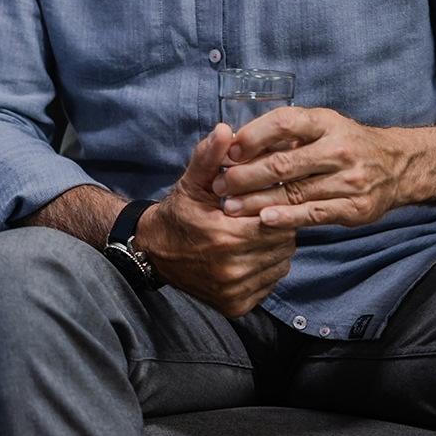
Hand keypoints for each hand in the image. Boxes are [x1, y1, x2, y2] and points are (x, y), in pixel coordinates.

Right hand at [137, 123, 295, 317]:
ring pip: (280, 263)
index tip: (257, 204)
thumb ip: (210, 157)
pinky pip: (270, 283)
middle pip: (282, 242)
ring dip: (272, 249)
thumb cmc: (177, 214)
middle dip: (274, 227)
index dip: (271, 208)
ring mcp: (235, 289)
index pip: (275, 219)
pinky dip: (265, 269)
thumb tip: (225, 130)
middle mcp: (231, 268)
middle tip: (255, 219)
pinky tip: (246, 257)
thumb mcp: (191, 183)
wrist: (153, 252)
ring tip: (250, 237)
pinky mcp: (236, 305)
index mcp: (224, 236)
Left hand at [214, 106, 413, 229]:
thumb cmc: (346, 144)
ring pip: (293, 192)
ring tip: (230, 207)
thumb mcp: (320, 126)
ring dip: (256, 200)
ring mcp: (350, 180)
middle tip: (219, 186)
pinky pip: (313, 214)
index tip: (227, 152)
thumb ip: (284, 133)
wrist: (398, 166)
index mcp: (325, 123)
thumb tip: (233, 143)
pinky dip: (286, 217)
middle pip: (282, 163)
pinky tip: (264, 219)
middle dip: (244, 176)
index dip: (251, 137)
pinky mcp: (355, 207)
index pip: (282, 123)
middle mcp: (340, 149)